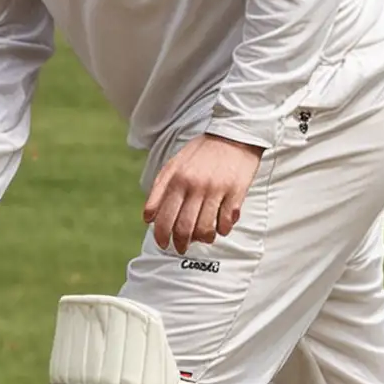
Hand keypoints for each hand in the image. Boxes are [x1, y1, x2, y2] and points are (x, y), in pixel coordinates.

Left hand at [143, 134, 262, 254]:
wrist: (233, 134)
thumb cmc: (201, 152)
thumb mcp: (173, 166)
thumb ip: (158, 191)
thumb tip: (147, 218)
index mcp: (177, 180)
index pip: (164, 217)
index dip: (161, 236)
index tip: (163, 244)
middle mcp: (195, 186)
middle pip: (184, 228)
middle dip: (181, 244)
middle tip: (181, 248)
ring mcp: (216, 190)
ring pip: (206, 229)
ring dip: (203, 239)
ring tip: (203, 238)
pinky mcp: (236, 192)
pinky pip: (227, 222)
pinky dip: (223, 229)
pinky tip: (221, 226)